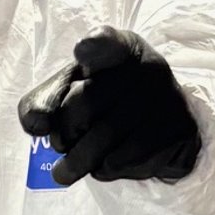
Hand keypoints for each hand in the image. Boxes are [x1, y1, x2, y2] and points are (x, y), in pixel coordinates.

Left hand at [18, 32, 201, 186]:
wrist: (161, 122)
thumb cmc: (108, 102)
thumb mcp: (74, 90)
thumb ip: (44, 100)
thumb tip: (36, 124)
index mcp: (120, 47)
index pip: (107, 42)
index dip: (94, 45)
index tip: (83, 48)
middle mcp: (148, 66)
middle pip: (88, 101)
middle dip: (65, 132)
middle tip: (60, 146)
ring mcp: (168, 97)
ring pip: (106, 135)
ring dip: (78, 160)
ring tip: (64, 172)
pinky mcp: (178, 128)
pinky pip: (127, 157)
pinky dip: (104, 170)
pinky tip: (101, 168)